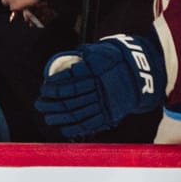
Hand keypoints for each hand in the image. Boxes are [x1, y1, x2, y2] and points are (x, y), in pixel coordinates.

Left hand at [36, 34, 164, 137]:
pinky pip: (90, 124)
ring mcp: (105, 103)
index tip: (44, 87)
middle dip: (51, 102)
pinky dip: (75, 128)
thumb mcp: (102, 52)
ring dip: (58, 116)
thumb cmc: (115, 61)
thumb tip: (66, 56)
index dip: (54, 86)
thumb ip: (85, 54)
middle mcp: (100, 88)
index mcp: (96, 72)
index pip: (69, 81)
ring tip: (47, 116)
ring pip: (77, 113)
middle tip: (39, 103)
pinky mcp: (110, 115)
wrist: (141, 75)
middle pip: (70, 98)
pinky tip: (62, 128)